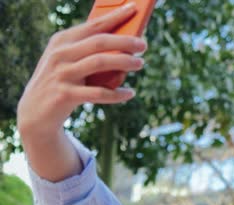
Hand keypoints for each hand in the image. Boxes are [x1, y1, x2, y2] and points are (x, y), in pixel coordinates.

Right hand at [17, 2, 146, 180]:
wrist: (36, 110)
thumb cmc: (61, 80)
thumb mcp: (69, 60)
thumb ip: (89, 50)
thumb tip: (126, 43)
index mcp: (62, 41)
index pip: (93, 25)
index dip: (115, 16)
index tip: (134, 9)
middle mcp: (60, 54)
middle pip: (99, 42)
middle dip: (124, 41)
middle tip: (143, 45)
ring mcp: (62, 74)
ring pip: (99, 63)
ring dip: (124, 63)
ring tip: (140, 64)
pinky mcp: (66, 95)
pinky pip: (98, 93)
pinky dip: (117, 94)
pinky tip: (130, 93)